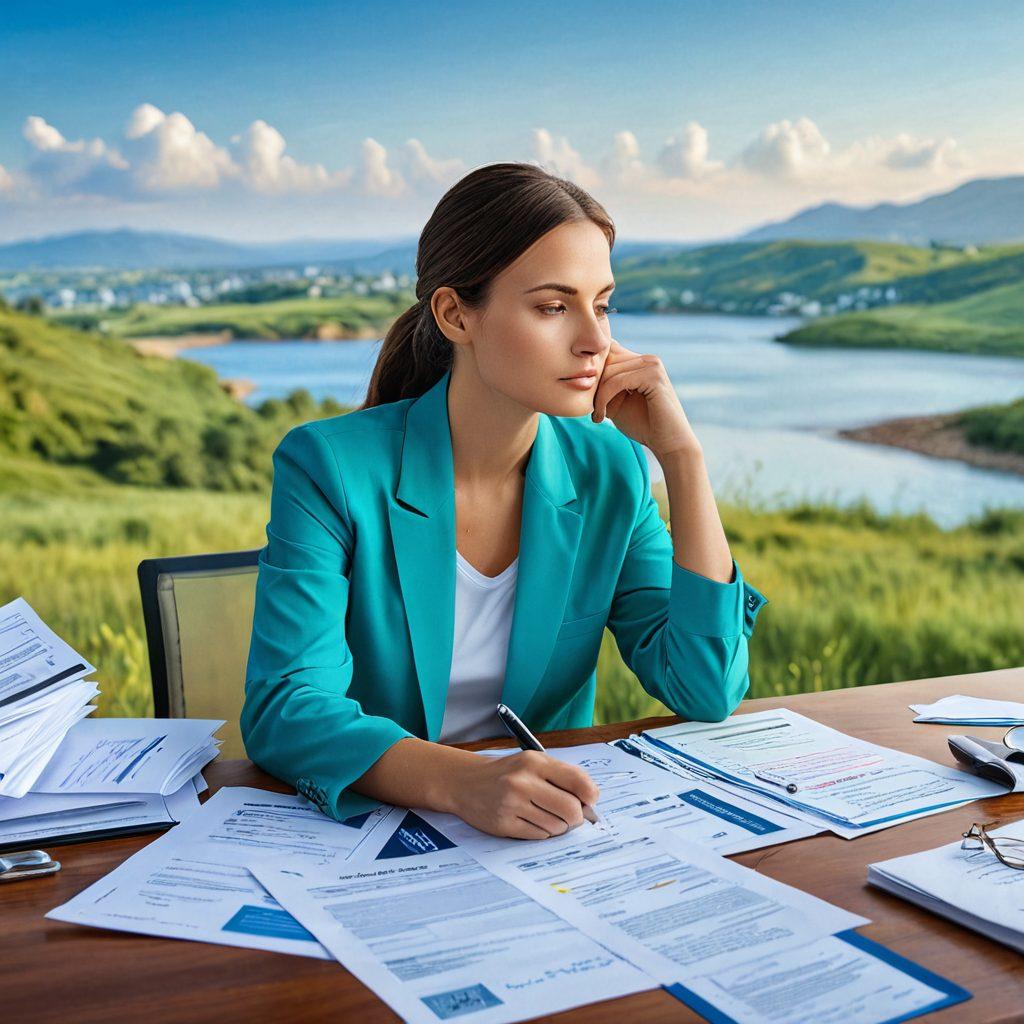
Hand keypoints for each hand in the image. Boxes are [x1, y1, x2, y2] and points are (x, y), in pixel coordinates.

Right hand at [451, 750, 599, 839]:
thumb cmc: (506, 773)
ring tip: (546, 815)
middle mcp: (523, 782)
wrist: (466, 782)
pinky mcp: (504, 824)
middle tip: (571, 816)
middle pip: (571, 810)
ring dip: (558, 826)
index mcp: (535, 762)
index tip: (589, 801)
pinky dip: (542, 832)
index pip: (578, 781)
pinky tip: (532, 821)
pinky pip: (539, 836)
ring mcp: (512, 804)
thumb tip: (591, 799)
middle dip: (576, 817)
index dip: (590, 796)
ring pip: (556, 826)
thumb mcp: (532, 762)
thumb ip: (561, 776)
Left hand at [592, 338, 701, 459]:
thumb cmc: (643, 425)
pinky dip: (603, 399)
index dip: (593, 373)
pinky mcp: (653, 376)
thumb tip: (580, 374)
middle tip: (591, 410)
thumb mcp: (615, 402)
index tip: (587, 400)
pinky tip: (601, 416)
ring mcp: (652, 364)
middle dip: (593, 385)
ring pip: (608, 371)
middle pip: (605, 360)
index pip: (606, 352)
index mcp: (639, 362)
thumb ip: (603, 386)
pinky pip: (617, 381)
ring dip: (597, 396)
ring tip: (598, 416)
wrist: (668, 444)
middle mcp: (647, 359)